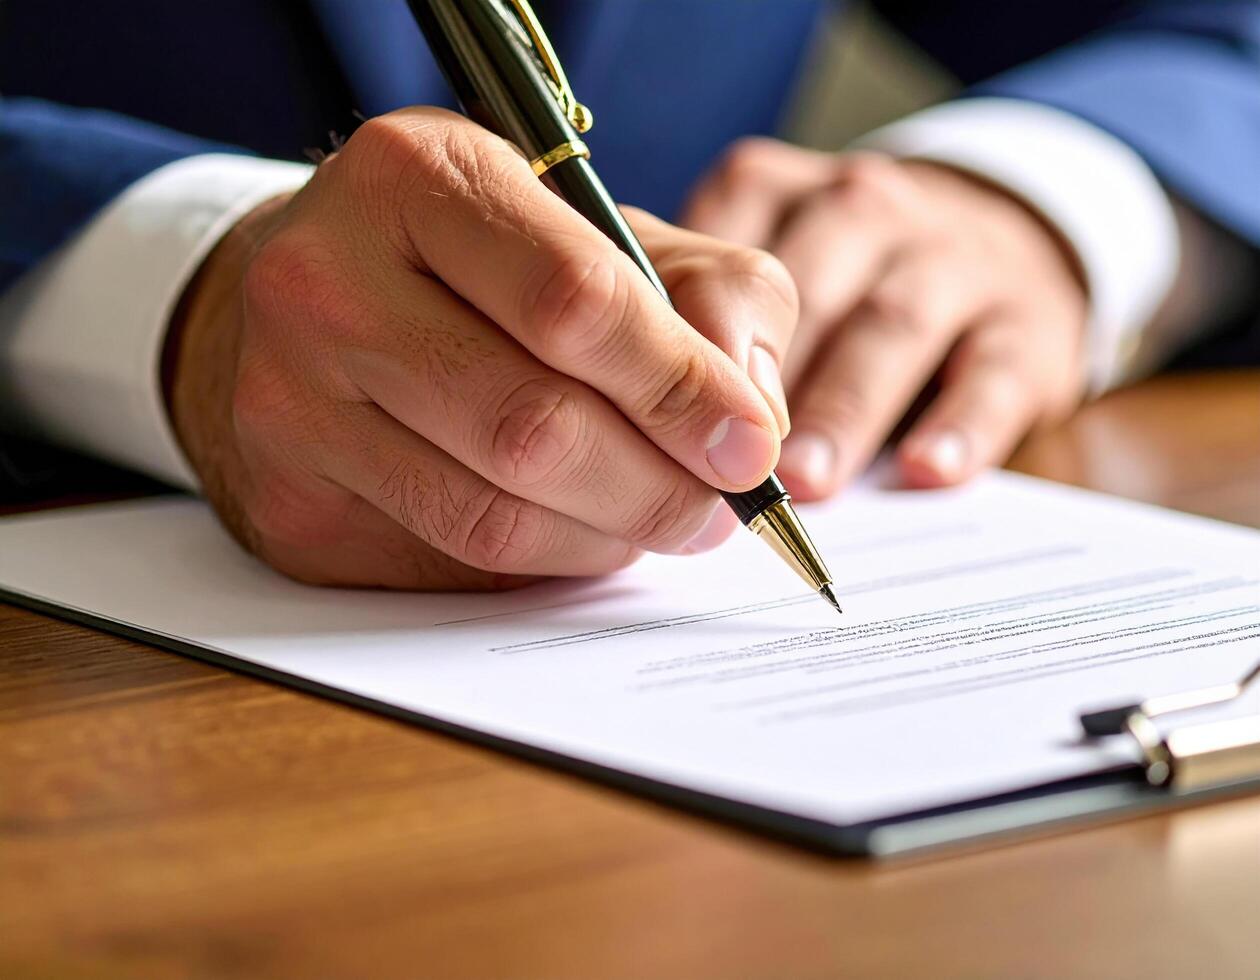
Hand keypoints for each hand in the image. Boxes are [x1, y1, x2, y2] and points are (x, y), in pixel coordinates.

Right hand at [166, 108, 795, 588]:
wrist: (318, 298)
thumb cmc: (480, 261)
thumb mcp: (598, 229)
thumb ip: (708, 291)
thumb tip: (754, 414)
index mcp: (416, 175)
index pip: (572, 299)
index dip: (678, 387)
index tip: (749, 446)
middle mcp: (325, 280)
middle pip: (530, 424)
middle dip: (655, 486)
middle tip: (719, 509)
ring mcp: (289, 399)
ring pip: (491, 514)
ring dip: (608, 535)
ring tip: (664, 520)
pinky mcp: (289, 498)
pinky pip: (450, 559)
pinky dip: (545, 559)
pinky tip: (582, 531)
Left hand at [681, 139, 1087, 498]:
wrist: (1007, 246)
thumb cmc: (846, 279)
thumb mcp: (770, 263)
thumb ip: (700, 318)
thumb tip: (627, 419)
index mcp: (782, 195)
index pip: (724, 250)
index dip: (691, 333)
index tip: (653, 403)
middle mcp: (866, 210)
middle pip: (804, 288)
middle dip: (760, 379)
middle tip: (721, 459)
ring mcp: (953, 260)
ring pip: (892, 325)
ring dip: (843, 407)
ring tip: (804, 481)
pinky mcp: (1029, 324)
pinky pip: (996, 371)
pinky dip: (960, 424)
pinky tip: (924, 471)